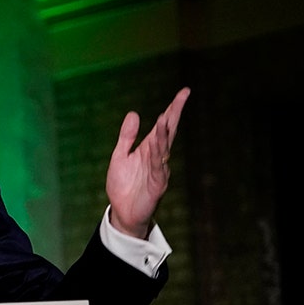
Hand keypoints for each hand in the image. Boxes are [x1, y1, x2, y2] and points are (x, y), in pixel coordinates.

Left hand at [106, 87, 188, 238]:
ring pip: (163, 148)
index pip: (164, 125)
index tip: (184, 92)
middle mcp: (158, 157)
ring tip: (164, 116)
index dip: (173, 108)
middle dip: (175, 114)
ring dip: (164, 133)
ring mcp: (159, 170)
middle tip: (183, 96)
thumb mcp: (120, 156)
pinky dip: (158, 154)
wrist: (123, 212)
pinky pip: (158, 166)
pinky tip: (157, 143)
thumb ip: (127, 137)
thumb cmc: (123, 185)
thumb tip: (134, 113)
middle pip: (169, 132)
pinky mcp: (157, 184)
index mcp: (149, 148)